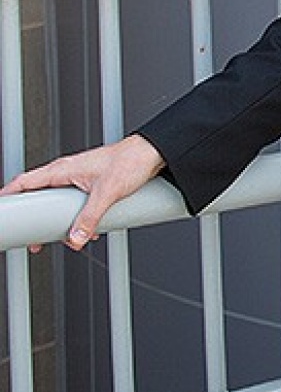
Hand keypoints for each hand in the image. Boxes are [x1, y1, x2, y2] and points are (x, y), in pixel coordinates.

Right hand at [0, 135, 165, 251]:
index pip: (25, 182)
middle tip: (32, 238)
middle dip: (35, 220)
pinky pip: (76, 203)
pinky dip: (78, 218)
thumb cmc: (131, 160)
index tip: (2, 210)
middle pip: (39, 197)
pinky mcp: (92, 184)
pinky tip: (88, 230)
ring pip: (59, 203)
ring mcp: (79, 178)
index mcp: (62, 169)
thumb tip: (76, 237)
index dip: (9, 195)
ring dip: (60, 222)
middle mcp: (67, 172)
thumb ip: (89, 218)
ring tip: (60, 239)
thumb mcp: (107, 193)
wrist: (153, 152)